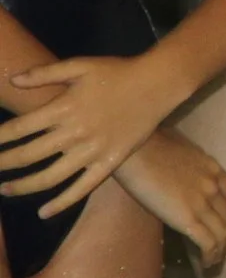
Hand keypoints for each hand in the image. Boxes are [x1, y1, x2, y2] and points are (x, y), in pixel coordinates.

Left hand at [0, 53, 185, 215]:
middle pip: (28, 155)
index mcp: (64, 107)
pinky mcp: (110, 162)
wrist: (158, 84)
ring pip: (50, 177)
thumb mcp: (79, 65)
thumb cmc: (117, 72)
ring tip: (5, 190)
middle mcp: (75, 132)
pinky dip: (62, 203)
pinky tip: (44, 212)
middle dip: (2, 164)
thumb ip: (44, 73)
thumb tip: (12, 80)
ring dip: (23, 186)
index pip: (19, 128)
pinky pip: (82, 188)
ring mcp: (93, 150)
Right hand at [118, 130, 225, 267]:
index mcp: (211, 168)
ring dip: (220, 248)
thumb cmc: (147, 143)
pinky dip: (211, 255)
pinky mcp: (189, 218)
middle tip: (218, 245)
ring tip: (214, 260)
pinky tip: (207, 264)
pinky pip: (209, 242)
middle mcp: (214, 186)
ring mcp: (203, 203)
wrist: (137, 148)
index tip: (220, 220)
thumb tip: (172, 165)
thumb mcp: (176, 148)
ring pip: (223, 232)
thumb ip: (183, 161)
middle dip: (225, 232)